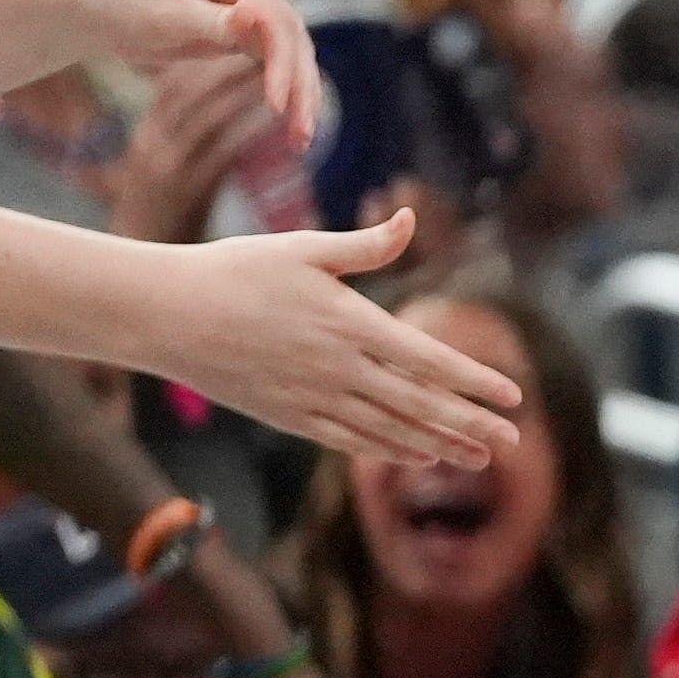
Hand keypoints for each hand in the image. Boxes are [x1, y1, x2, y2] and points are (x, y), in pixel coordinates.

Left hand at [81, 0, 323, 130]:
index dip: (282, 64)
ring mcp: (247, 9)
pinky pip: (272, 63)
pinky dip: (281, 91)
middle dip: (301, 87)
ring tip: (301, 140)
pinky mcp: (238, 32)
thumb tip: (255, 16)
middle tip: (302, 134)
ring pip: (289, 54)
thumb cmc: (122, 1)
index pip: (276, 20)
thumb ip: (217, 21)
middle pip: (292, 38)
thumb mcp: (168, 16)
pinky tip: (289, 122)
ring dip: (299, 94)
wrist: (90, 6)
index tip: (277, 106)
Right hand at [98, 52, 273, 245]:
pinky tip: (278, 118)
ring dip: (244, 91)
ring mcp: (167, 167)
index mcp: (149, 134)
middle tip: (267, 45)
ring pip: (208, 116)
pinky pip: (222, 152)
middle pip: (189, 89)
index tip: (242, 39)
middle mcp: (152, 144)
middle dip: (228, 64)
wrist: (150, 280)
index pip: (173, 82)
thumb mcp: (175, 169)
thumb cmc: (172, 219)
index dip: (207, 56)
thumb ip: (200, 137)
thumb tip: (236, 105)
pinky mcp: (187, 191)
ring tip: (279, 72)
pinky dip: (249, 130)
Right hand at [137, 210, 521, 461]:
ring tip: (480, 458)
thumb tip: (411, 219)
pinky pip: (349, 440)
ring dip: (438, 443)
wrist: (162, 314)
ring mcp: (311, 397)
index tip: (514, 395)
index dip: (473, 380)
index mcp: (348, 323)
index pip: (427, 358)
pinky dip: (388, 450)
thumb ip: (365, 246)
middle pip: (418, 403)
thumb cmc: (233, 271)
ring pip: (388, 429)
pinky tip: (418, 457)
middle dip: (470, 423)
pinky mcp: (287, 415)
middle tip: (515, 442)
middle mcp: (337, 367)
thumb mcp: (302, 248)